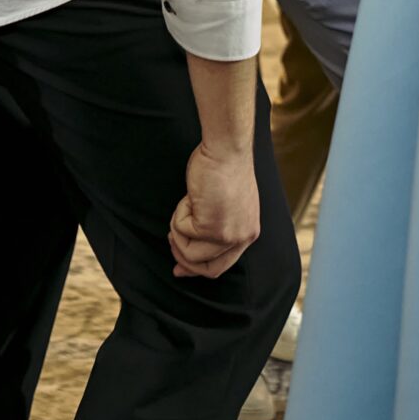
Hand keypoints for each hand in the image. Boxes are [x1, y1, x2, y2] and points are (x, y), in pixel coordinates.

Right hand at [169, 138, 261, 278]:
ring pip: (189, 253)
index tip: (179, 268)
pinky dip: (178, 213)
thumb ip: (216, 227)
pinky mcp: (209, 227)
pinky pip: (180, 230)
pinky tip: (190, 196)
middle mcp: (241, 239)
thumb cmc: (224, 169)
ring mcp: (225, 235)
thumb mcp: (227, 206)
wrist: (226, 150)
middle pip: (207, 269)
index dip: (197, 269)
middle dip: (183, 258)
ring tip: (186, 205)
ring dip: (178, 231)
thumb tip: (190, 249)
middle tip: (170, 240)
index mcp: (247, 234)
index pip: (222, 265)